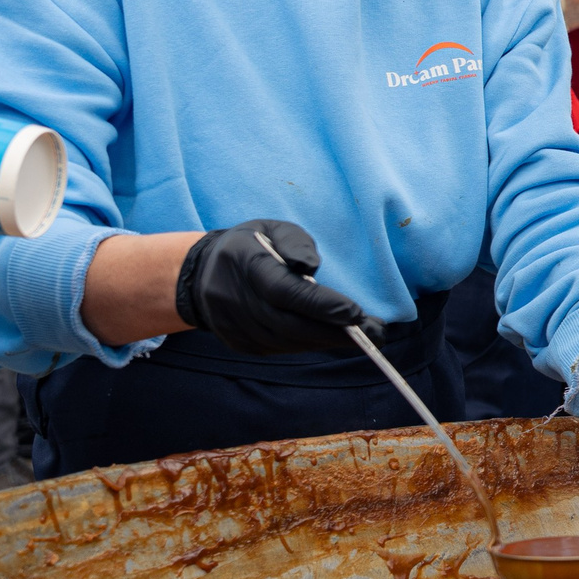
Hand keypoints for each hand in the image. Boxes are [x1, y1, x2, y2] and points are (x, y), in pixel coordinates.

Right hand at [175, 221, 377, 354]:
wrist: (203, 272)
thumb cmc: (253, 245)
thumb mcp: (274, 228)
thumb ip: (296, 243)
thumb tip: (312, 267)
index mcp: (244, 263)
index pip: (285, 291)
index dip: (322, 305)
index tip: (357, 313)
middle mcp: (232, 297)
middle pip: (289, 324)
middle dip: (335, 331)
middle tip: (375, 333)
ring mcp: (231, 325)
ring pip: (285, 342)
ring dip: (326, 341)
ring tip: (362, 337)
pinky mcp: (236, 342)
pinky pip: (277, 349)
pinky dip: (307, 345)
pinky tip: (330, 338)